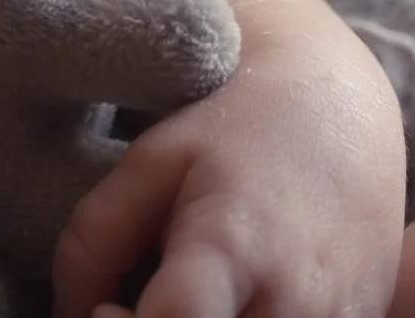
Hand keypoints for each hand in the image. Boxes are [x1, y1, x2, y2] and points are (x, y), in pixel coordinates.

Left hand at [52, 0, 405, 317]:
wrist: (343, 115)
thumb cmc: (234, 132)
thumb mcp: (149, 163)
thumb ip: (96, 241)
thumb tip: (71, 313)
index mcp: (232, 247)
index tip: (106, 309)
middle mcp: (297, 300)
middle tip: (130, 306)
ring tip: (180, 300)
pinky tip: (229, 300)